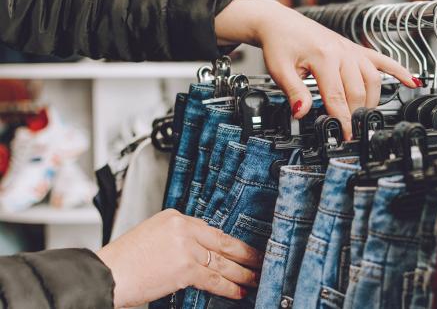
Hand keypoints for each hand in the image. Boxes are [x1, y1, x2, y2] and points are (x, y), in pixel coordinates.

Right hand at [96, 209, 261, 307]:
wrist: (106, 274)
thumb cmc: (123, 261)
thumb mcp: (151, 237)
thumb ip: (177, 239)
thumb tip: (199, 252)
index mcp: (174, 217)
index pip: (210, 229)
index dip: (230, 241)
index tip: (241, 248)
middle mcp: (182, 228)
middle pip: (223, 241)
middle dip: (244, 253)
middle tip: (259, 259)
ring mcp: (186, 247)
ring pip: (222, 261)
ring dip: (242, 272)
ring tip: (254, 278)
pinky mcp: (185, 268)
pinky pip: (215, 278)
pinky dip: (229, 286)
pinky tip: (239, 290)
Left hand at [214, 0, 420, 138]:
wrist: (281, 23)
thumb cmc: (280, 44)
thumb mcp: (279, 69)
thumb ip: (293, 92)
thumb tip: (302, 112)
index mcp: (324, 58)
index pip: (337, 97)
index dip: (343, 121)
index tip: (346, 136)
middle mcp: (342, 52)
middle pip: (358, 91)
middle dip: (356, 114)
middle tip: (353, 132)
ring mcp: (352, 50)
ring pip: (373, 79)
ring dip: (371, 101)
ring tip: (364, 117)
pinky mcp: (355, 49)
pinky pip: (382, 60)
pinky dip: (399, 71)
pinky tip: (412, 82)